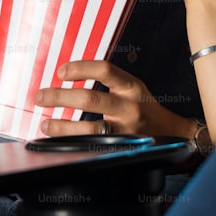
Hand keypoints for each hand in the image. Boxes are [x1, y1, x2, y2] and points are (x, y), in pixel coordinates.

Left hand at [34, 60, 192, 136]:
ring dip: (61, 126)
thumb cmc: (147, 109)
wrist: (174, 134)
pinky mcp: (121, 148)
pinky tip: (60, 142)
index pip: (105, 70)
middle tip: (41, 96)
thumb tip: (72, 77)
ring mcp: (125, 130)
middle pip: (90, 99)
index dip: (81, 68)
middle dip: (60, 97)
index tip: (61, 72)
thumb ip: (110, 83)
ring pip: (88, 129)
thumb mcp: (133, 89)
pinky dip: (73, 143)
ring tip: (45, 124)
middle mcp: (129, 107)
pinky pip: (92, 146)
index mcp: (132, 87)